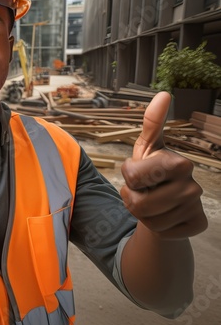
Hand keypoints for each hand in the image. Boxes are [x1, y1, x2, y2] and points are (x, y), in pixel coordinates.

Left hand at [120, 92, 206, 238]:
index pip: (131, 175)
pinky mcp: (197, 225)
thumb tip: (163, 93)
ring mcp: (195, 207)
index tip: (139, 172)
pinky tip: (165, 215)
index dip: (127, 177)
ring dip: (141, 213)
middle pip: (136, 203)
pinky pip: (160, 232)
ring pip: (147, 220)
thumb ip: (152, 123)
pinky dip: (156, 227)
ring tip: (152, 202)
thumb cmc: (152, 170)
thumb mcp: (147, 147)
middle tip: (143, 190)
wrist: (167, 200)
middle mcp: (192, 185)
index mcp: (178, 162)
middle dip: (131, 198)